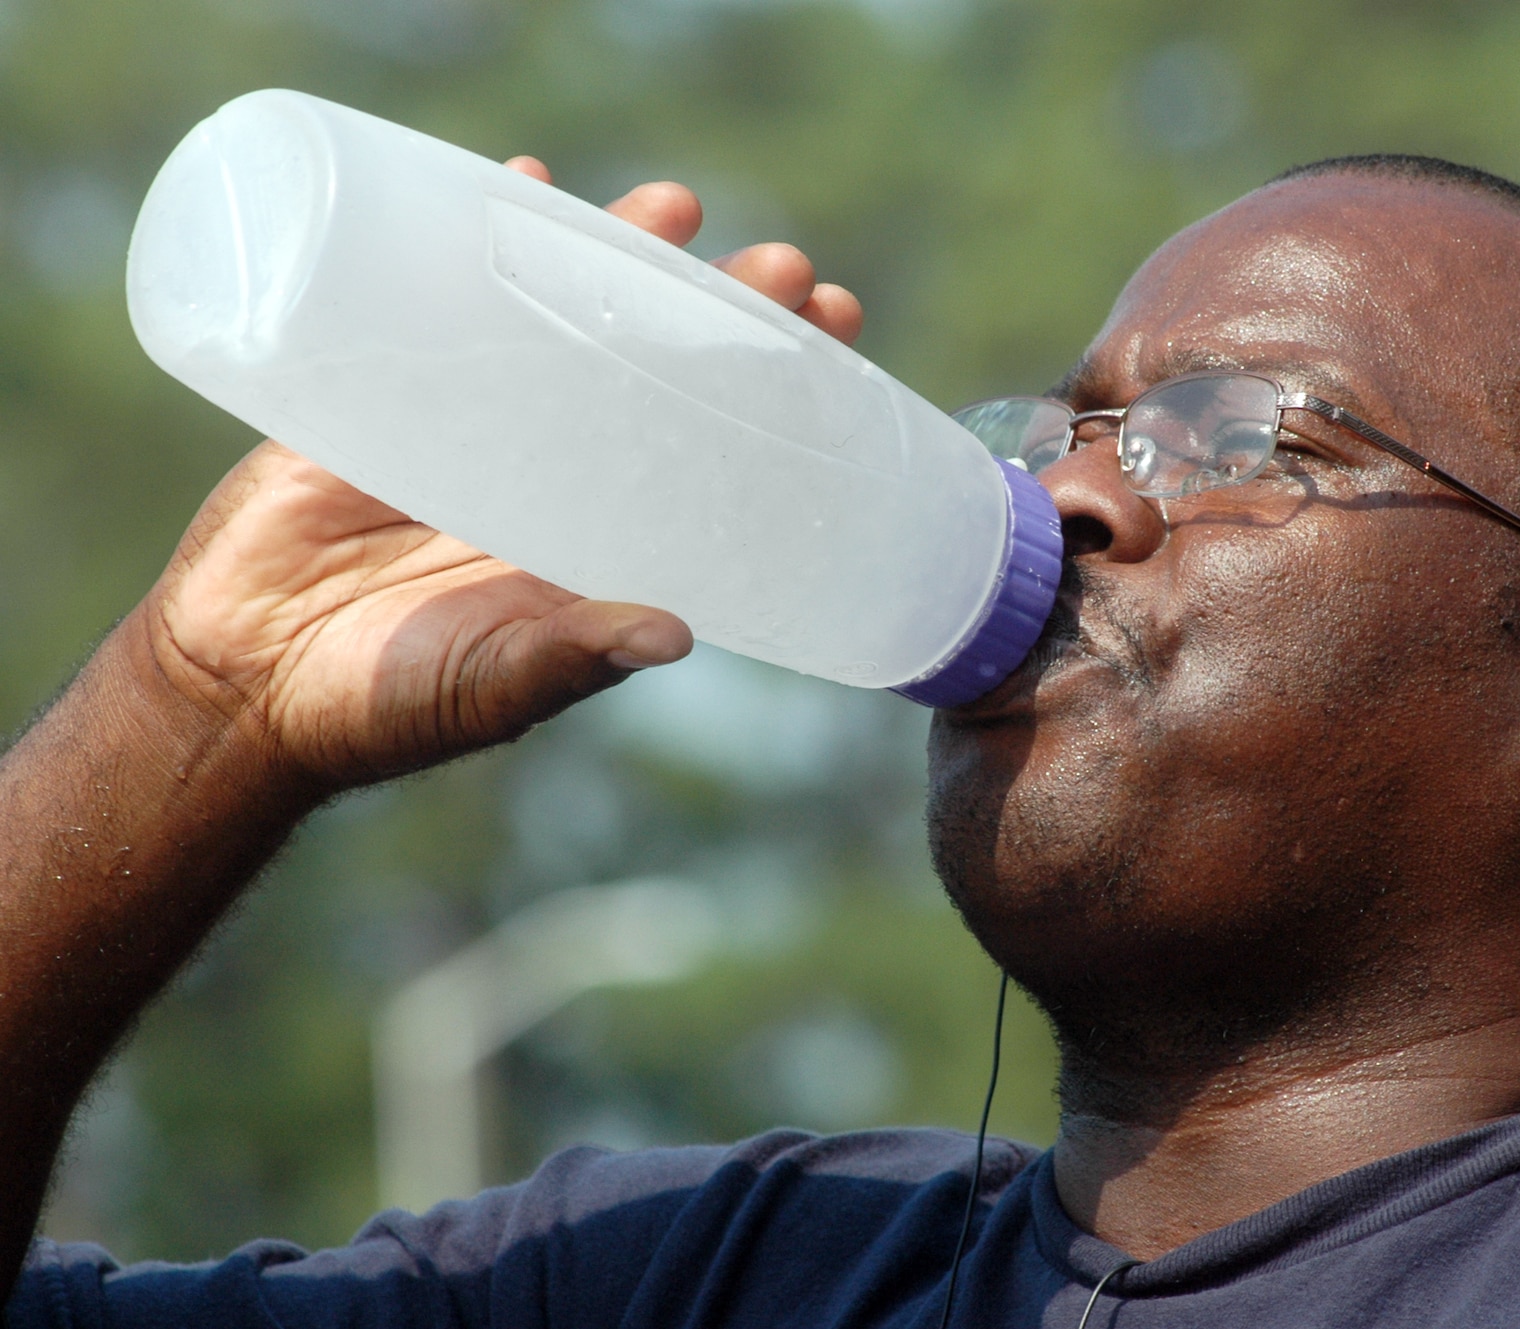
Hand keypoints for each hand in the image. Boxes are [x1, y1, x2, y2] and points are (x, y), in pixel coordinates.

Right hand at [133, 158, 865, 790]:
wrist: (241, 677)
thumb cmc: (383, 703)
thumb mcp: (492, 684)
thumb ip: (571, 658)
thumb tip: (675, 634)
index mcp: (604, 538)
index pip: (714, 450)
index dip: (777, 394)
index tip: (835, 336)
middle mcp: (560, 471)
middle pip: (659, 371)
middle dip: (724, 316)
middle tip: (786, 269)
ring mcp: (479, 424)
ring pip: (566, 321)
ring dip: (621, 258)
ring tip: (676, 208)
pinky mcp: (393, 391)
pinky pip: (447, 301)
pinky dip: (479, 243)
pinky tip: (527, 180)